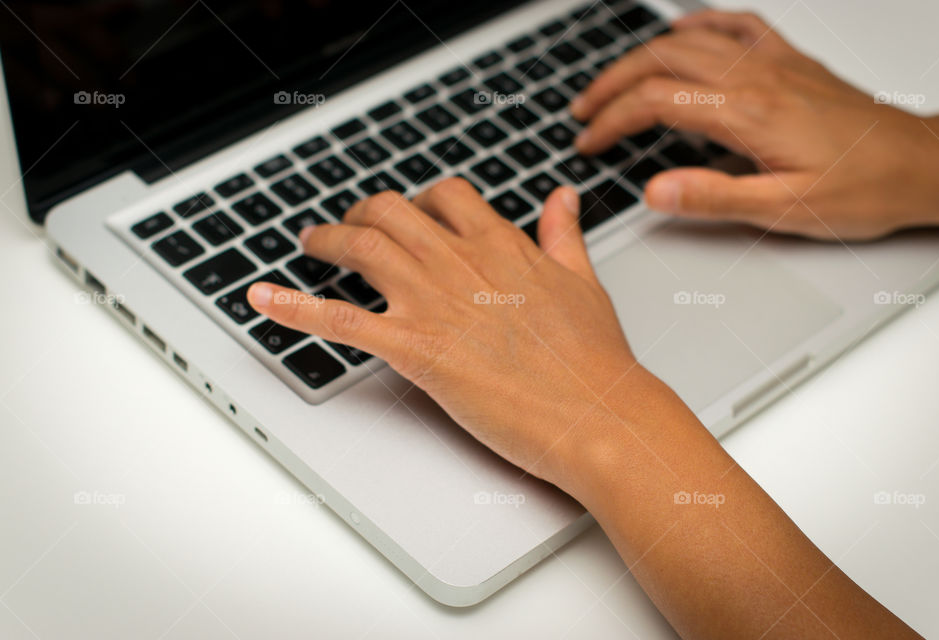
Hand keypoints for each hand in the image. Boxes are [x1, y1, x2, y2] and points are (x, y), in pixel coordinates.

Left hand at [247, 179, 645, 486]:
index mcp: (501, 245)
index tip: (406, 213)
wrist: (597, 412)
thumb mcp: (584, 282)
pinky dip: (295, 307)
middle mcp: (461, 262)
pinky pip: (342, 319)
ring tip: (310, 244)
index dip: (417, 200)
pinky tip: (263, 299)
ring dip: (326, 240)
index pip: (445, 197)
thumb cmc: (594, 359)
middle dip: (360, 214)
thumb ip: (563, 235)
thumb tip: (562, 198)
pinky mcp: (415, 348)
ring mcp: (434, 301)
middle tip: (346, 228)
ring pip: (362, 247)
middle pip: (391, 212)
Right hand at [570, 10, 938, 239]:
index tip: (588, 142)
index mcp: (747, 114)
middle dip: (611, 84)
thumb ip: (713, 197)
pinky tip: (684, 32)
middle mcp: (756, 77)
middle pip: (661, 62)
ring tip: (615, 79)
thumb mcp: (784, 209)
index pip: (655, 104)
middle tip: (584, 110)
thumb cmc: (863, 188)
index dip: (611, 121)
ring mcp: (774, 62)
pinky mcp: (790, 61)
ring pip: (690, 38)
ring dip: (642, 55)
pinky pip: (737, 24)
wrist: (919, 164)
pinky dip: (700, 24)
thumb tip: (655, 192)